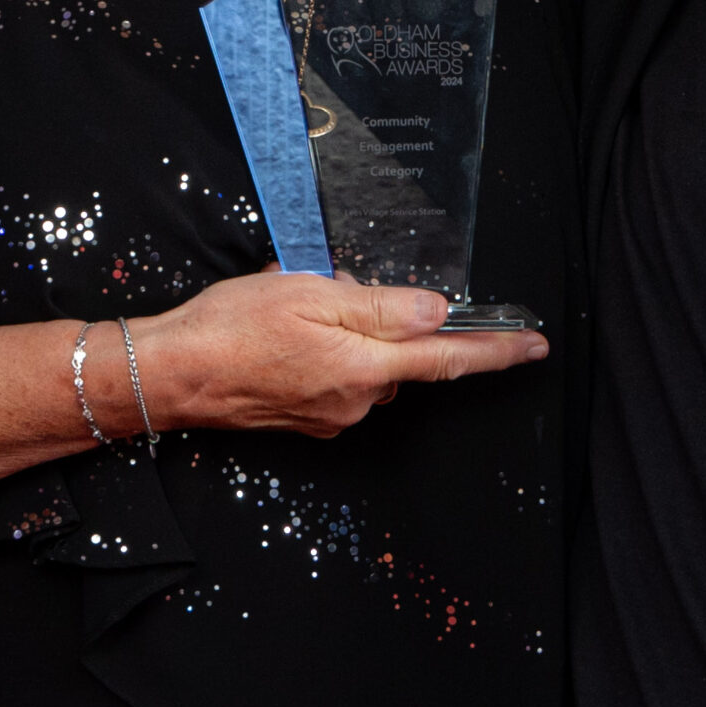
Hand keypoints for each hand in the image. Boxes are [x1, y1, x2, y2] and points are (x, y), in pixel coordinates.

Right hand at [128, 269, 547, 438]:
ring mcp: (333, 415)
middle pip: (403, 354)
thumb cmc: (230, 329)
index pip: (449, 358)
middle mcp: (358, 401)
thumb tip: (436, 313)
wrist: (170, 376)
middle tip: (322, 287)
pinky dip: (324, 350)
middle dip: (380, 317)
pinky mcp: (311, 419)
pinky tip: (282, 333)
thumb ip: (380, 306)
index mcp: (365, 368)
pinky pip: (339, 376)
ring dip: (347, 331)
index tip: (534, 344)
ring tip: (289, 307)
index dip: (497, 350)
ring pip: (368, 362)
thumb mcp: (309, 294)